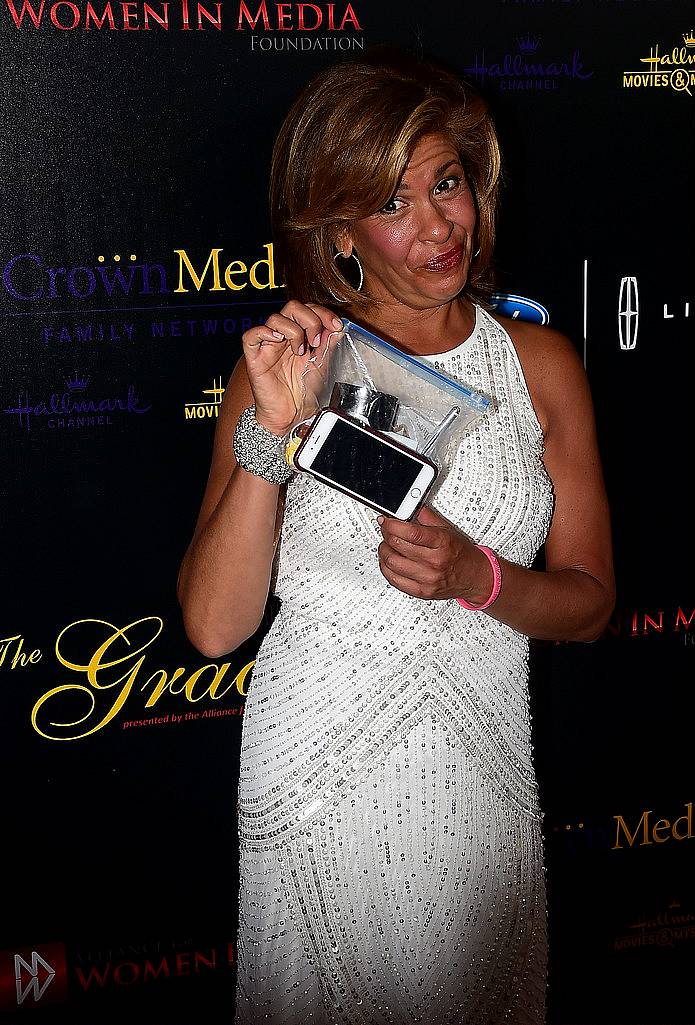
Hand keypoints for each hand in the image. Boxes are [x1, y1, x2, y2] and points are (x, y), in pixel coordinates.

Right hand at [242, 300, 343, 435]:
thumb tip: (337, 326)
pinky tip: (278, 342)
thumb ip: (328, 343)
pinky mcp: (254, 358)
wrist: (292, 415)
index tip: (336, 326)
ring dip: (293, 331)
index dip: (323, 313)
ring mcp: (268, 345)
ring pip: (275, 318)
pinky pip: (251, 336)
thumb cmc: (303, 391)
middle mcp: (283, 337)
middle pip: (292, 307)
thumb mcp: (322, 364)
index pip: (308, 309)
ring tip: (299, 351)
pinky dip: (264, 333)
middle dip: (310, 320)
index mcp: (299, 335)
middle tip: (316, 341)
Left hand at [377, 505, 493, 602]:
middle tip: (387, 530)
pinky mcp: (421, 592)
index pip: (410, 532)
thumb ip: (428, 517)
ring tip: (388, 545)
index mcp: (442, 544)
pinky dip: (386, 567)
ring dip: (384, 551)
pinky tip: (389, 561)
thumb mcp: (448, 530)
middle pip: (397, 545)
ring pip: (391, 562)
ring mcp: (427, 579)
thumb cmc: (462, 554)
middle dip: (387, 534)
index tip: (386, 521)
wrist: (475, 577)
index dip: (392, 525)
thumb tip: (410, 508)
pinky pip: (393, 579)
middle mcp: (434, 562)